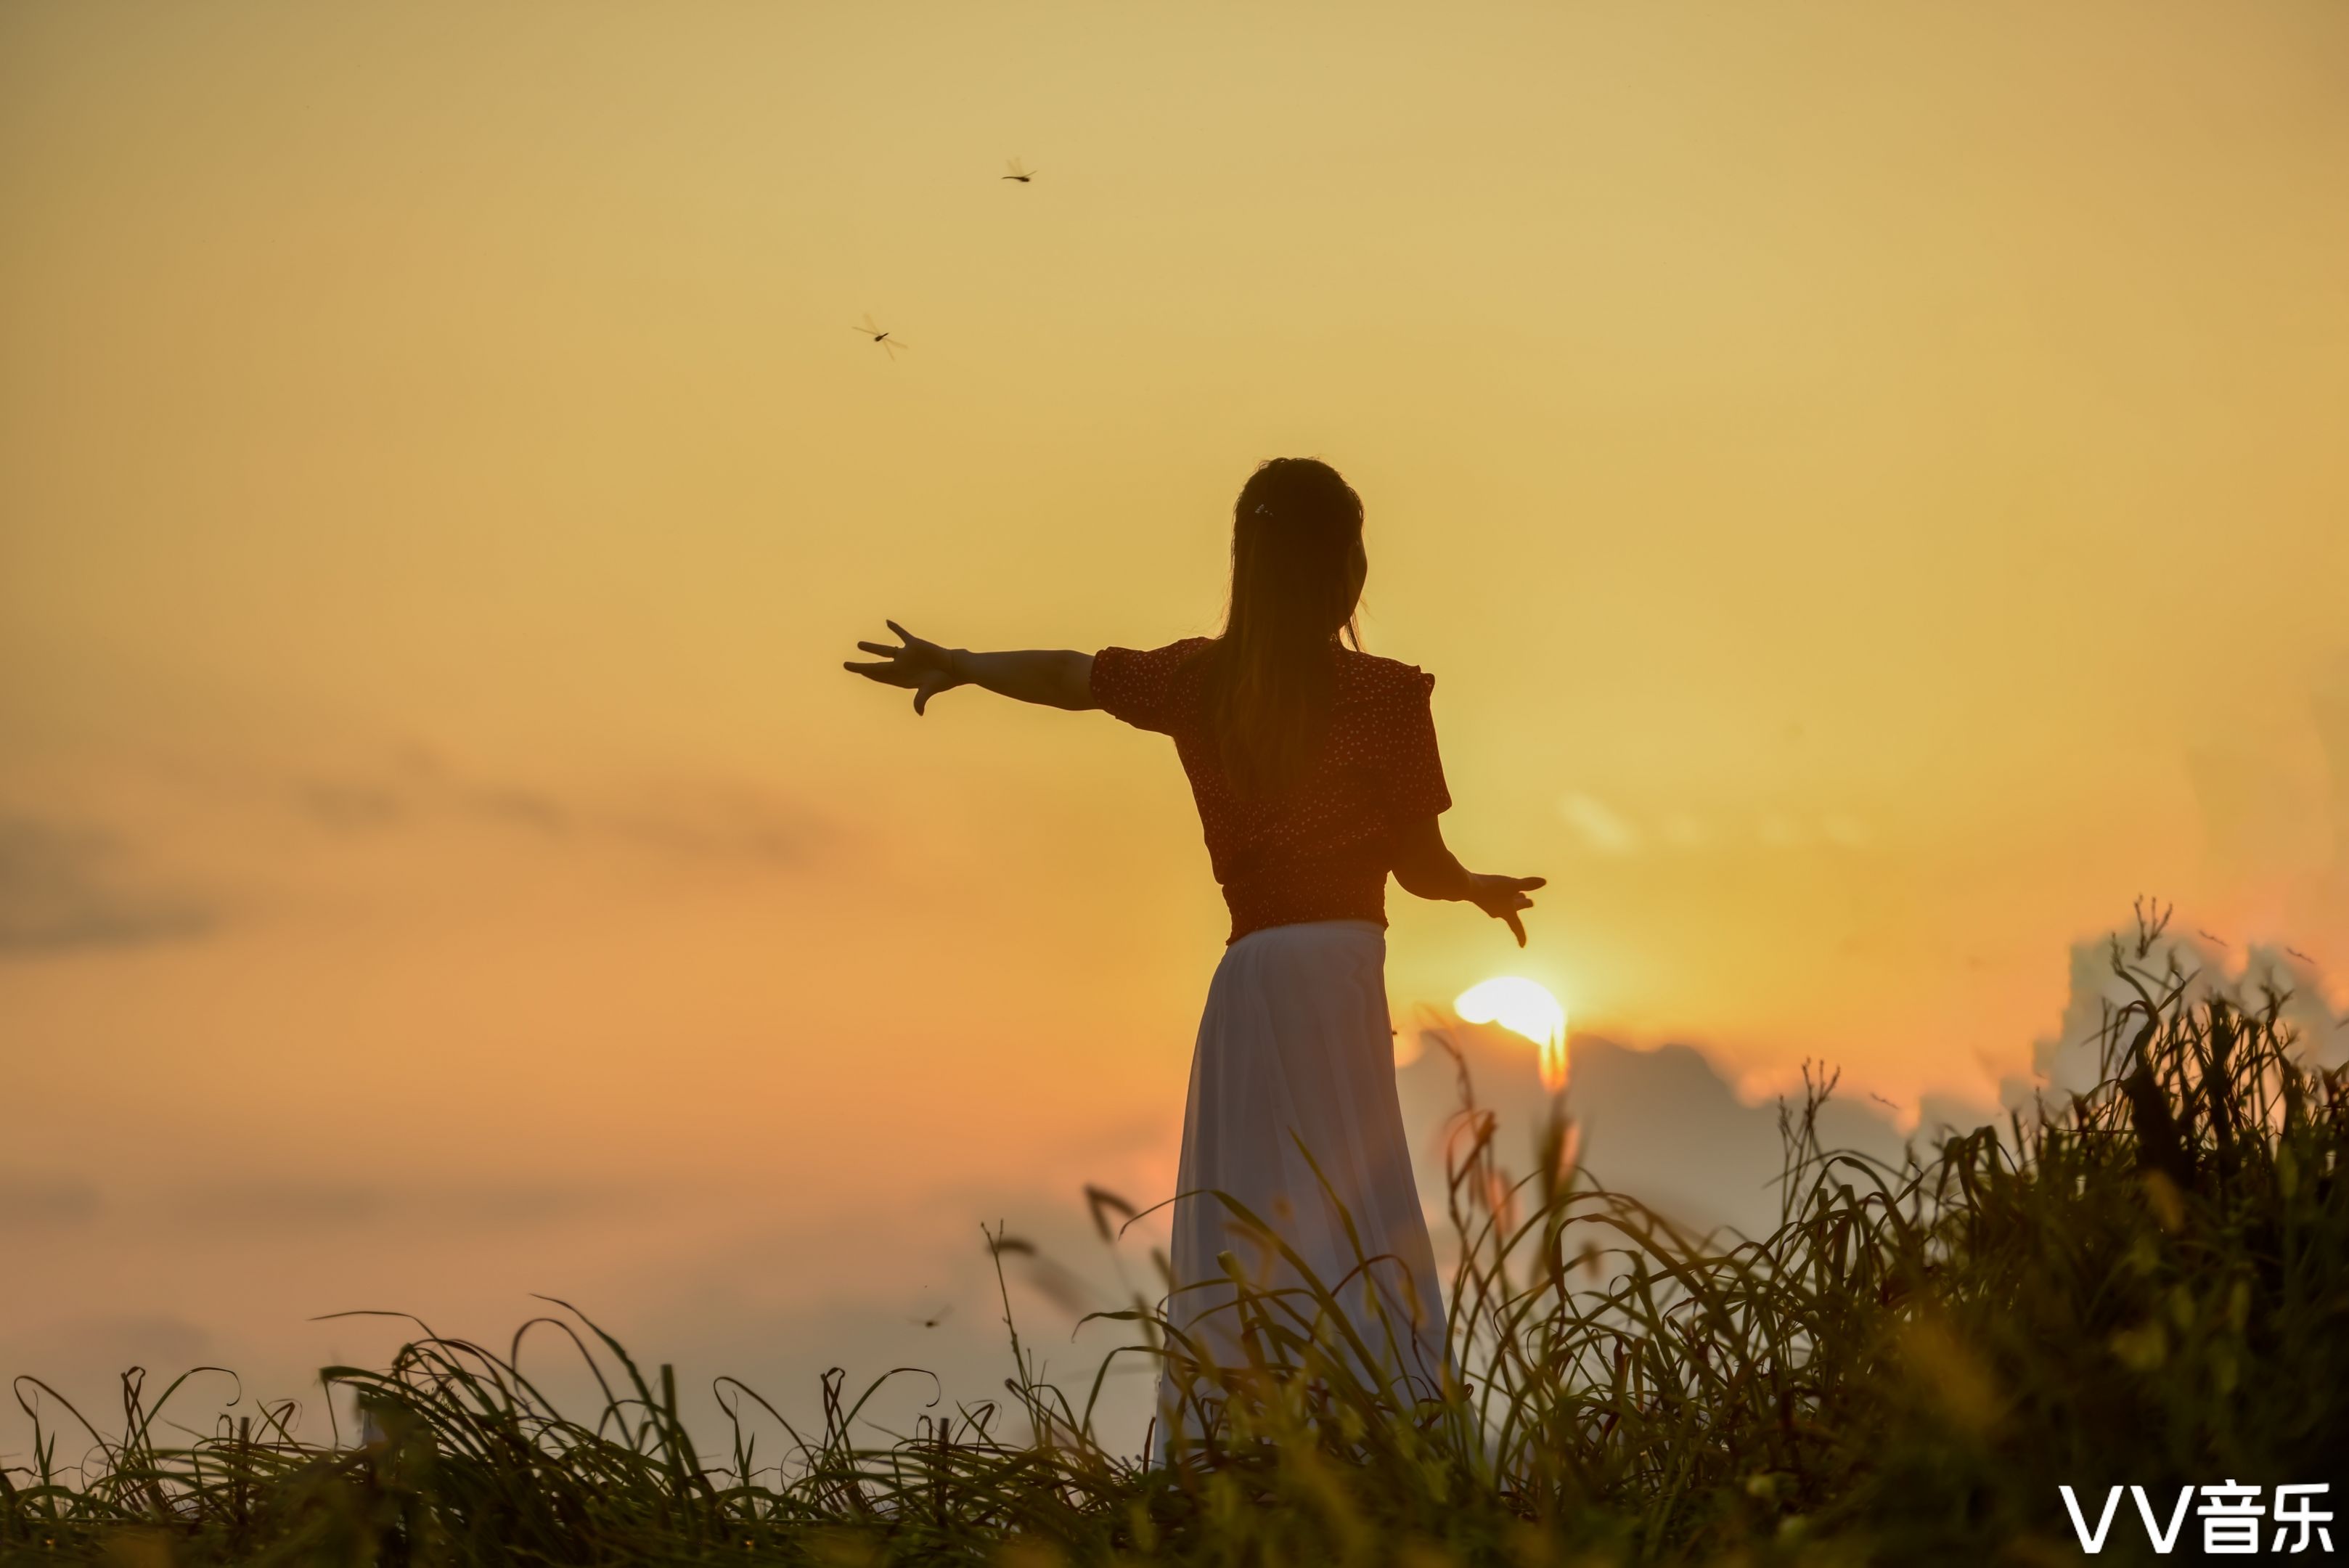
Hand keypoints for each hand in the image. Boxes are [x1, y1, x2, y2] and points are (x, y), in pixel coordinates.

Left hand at [844, 621, 963, 714]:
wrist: (955, 668)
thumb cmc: (943, 680)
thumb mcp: (930, 689)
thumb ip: (921, 699)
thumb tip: (919, 712)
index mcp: (901, 679)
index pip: (879, 676)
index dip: (867, 673)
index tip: (857, 671)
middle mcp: (901, 667)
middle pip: (876, 666)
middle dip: (861, 666)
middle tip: (845, 665)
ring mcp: (906, 655)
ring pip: (884, 650)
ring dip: (871, 647)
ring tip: (859, 645)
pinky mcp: (915, 645)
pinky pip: (902, 634)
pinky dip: (895, 628)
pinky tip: (887, 622)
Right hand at [1464, 872, 1545, 946]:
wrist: (1467, 886)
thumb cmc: (1492, 888)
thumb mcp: (1513, 885)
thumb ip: (1528, 884)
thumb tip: (1543, 882)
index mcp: (1507, 913)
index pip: (1517, 927)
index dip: (1521, 936)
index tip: (1523, 946)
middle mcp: (1498, 912)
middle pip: (1514, 911)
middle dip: (1522, 905)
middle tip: (1530, 902)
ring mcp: (1489, 906)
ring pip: (1505, 903)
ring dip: (1514, 899)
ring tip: (1520, 892)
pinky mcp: (1483, 898)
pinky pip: (1497, 898)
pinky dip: (1504, 894)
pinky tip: (1502, 887)